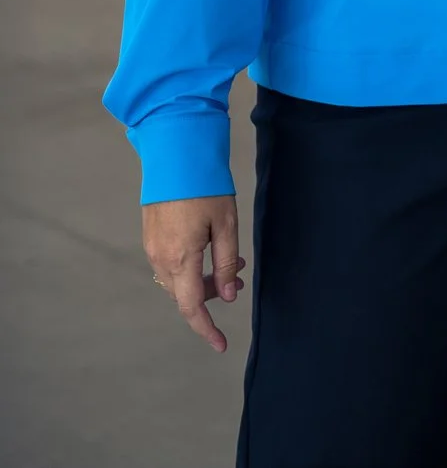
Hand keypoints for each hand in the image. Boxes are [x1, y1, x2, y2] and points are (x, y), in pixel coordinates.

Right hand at [141, 195, 243, 351]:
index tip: (221, 345)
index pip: (192, 307)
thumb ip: (224, 264)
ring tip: (231, 261)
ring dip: (203, 280)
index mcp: (180, 259)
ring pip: (177, 282)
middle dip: (212, 295)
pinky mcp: (150, 238)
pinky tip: (210, 250)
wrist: (175, 158)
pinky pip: (169, 267)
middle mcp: (160, 259)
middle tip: (238, 277)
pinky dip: (191, 268)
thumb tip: (227, 296)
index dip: (206, 328)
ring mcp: (152, 249)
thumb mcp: (226, 226)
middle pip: (185, 296)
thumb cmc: (205, 189)